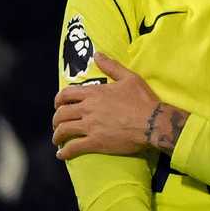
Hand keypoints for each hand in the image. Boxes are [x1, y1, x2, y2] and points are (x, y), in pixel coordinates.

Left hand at [52, 53, 187, 159]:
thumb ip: (110, 66)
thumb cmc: (143, 100)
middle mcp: (87, 109)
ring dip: (57, 136)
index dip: (58, 100)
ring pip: (64, 130)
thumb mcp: (128, 77)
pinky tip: (61, 155)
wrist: (153, 122)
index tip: (57, 106)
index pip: (66, 94)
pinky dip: (65, 152)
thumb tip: (97, 54)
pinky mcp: (96, 142)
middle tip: (57, 124)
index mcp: (93, 93)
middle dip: (56, 120)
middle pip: (61, 114)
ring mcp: (90, 126)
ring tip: (57, 140)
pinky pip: (74, 147)